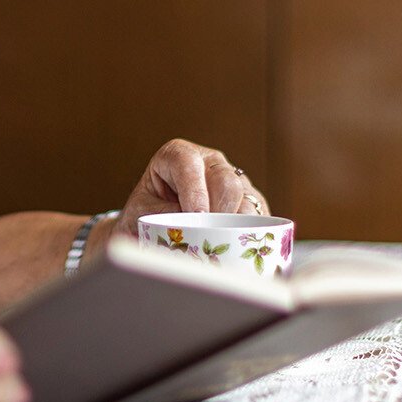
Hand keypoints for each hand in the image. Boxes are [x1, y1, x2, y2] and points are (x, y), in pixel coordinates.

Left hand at [113, 139, 268, 237]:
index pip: (189, 165)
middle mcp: (210, 161)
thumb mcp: (142, 212)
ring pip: (247, 198)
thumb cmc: (146, 212)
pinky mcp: (249, 199)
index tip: (195, 216)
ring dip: (238, 226)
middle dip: (220, 212)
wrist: (153, 222)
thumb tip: (189, 226)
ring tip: (224, 247)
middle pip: (226, 181)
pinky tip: (239, 247)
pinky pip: (259, 213)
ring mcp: (233, 178)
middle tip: (210, 236)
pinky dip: (252, 232)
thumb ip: (162, 215)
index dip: (194, 191)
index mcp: (179, 155)